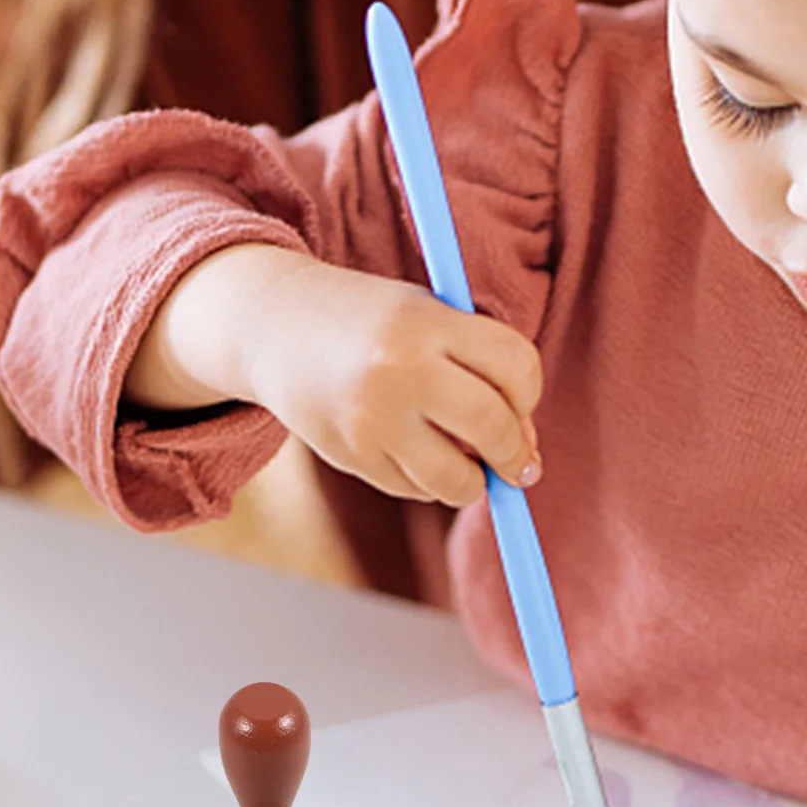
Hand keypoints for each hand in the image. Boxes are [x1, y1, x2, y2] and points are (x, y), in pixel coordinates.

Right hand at [142, 244, 543, 506]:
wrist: (276, 327)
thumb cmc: (374, 323)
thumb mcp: (427, 317)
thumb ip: (481, 370)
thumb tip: (526, 458)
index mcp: (426, 322)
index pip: (515, 366)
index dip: (529, 394)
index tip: (521, 405)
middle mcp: (399, 369)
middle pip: (492, 425)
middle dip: (515, 454)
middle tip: (518, 464)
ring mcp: (372, 419)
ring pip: (457, 478)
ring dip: (474, 480)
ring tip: (467, 463)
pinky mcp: (351, 456)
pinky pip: (416, 489)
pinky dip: (429, 482)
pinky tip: (414, 453)